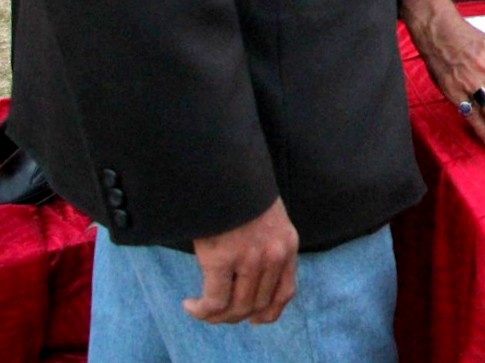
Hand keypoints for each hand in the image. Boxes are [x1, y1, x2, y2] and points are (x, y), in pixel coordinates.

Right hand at [184, 198, 297, 324]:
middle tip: (216, 311)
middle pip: (258, 305)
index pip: (285, 293)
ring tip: (201, 308)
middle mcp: (274, 255)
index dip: (267, 313)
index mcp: (287, 245)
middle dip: (235, 315)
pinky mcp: (222, 260)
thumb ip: (266, 245)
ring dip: (216, 315)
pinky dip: (202, 310)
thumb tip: (250, 278)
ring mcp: (250, 259)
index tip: (253, 319)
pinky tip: (190, 304)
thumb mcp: (269, 219)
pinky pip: (215, 302)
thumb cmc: (241, 194)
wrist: (225, 172)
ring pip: (237, 308)